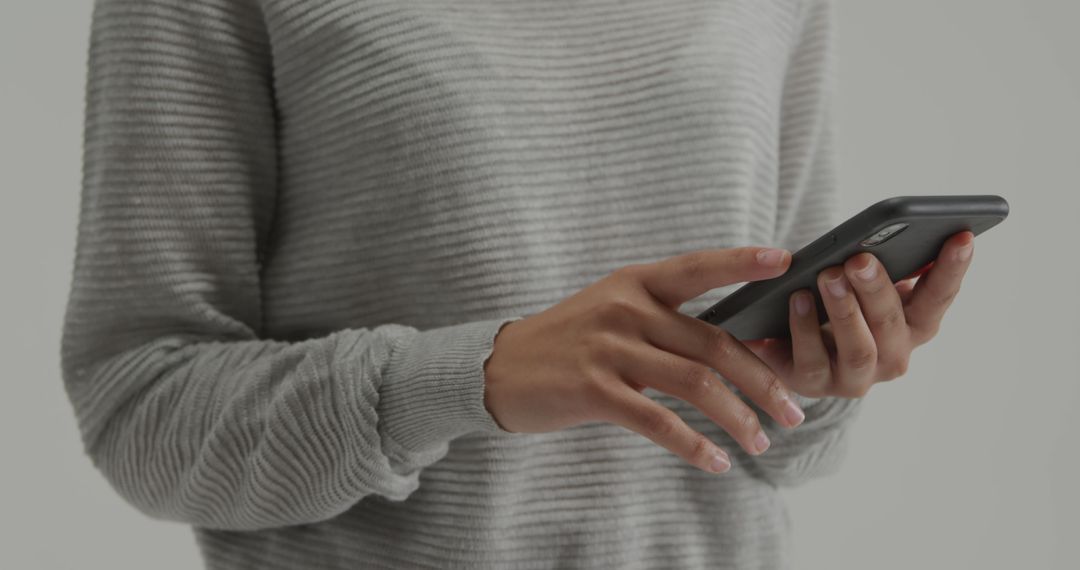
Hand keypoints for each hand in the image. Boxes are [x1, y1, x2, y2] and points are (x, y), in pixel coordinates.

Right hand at [483, 247, 808, 474]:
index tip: (788, 259)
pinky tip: (716, 462)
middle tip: (795, 412)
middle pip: (713, 343)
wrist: (500, 368)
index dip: (743, 262)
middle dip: (762, 382)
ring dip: (737, 418)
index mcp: (635, 283)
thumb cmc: (569, 341)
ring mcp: (608, 348)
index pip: (698, 268)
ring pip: (695, 383)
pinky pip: (658, 420)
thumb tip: (735, 349)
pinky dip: (694, 445)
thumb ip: (665, 321)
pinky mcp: (592, 390)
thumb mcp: (613, 312)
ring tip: (761, 443)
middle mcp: (625, 309)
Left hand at [744, 231, 975, 398]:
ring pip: (859, 349)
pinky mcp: (816, 384)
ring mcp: (856, 376)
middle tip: (860, 260)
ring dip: (844, 310)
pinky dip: (805, 327)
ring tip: (828, 275)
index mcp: (914, 325)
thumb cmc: (839, 303)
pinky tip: (798, 299)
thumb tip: (902, 232)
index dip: (951, 269)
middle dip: (877, 289)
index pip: (939, 297)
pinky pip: (813, 359)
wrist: (794, 345)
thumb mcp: (864, 281)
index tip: (962, 236)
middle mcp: (893, 356)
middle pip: (892, 323)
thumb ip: (887, 261)